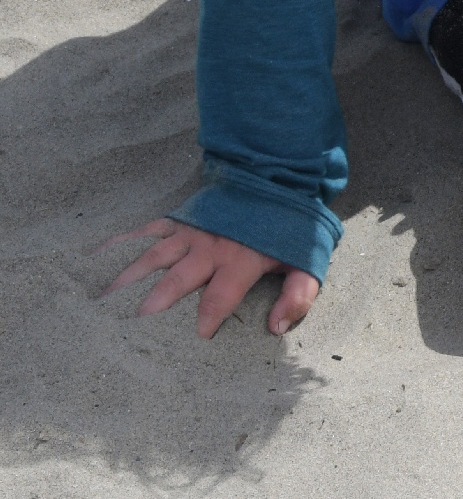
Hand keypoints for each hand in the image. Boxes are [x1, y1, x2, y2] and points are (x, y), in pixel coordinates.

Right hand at [102, 219, 319, 338]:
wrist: (278, 181)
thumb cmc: (288, 231)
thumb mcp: (306, 262)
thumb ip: (297, 295)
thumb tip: (276, 328)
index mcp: (239, 261)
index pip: (219, 297)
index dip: (207, 320)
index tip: (193, 341)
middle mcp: (209, 248)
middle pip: (175, 280)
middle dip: (152, 306)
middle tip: (128, 330)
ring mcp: (189, 233)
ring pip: (152, 258)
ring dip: (127, 281)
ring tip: (102, 305)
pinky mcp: (178, 221)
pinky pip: (144, 234)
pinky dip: (120, 247)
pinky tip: (96, 261)